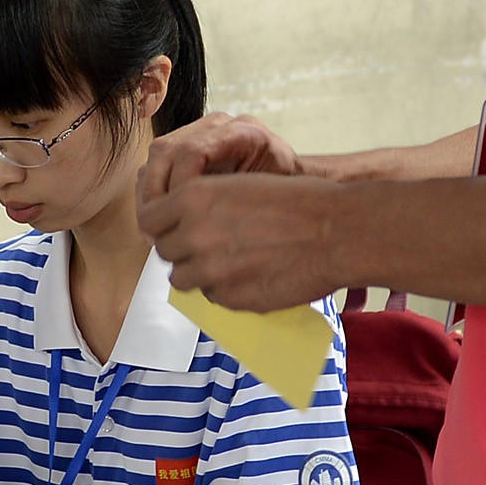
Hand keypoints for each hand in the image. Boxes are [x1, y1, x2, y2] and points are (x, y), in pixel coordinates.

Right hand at [137, 113, 305, 212]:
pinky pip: (157, 166)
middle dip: (154, 192)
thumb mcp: (273, 195)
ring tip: (154, 227)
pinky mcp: (185, 147)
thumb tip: (204, 219)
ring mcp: (198, 132)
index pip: (192, 151)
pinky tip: (159, 218)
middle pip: (165, 150)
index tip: (178, 216)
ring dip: (148, 195)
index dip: (178, 186)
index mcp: (242, 131)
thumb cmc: (284, 191)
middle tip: (155, 227)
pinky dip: (152, 193)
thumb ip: (242, 200)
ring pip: (156, 157)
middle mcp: (216, 126)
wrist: (290, 180)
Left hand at [142, 171, 344, 311]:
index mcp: (194, 197)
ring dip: (200, 274)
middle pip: (164, 252)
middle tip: (210, 246)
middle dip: (182, 250)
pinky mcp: (230, 298)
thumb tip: (182, 228)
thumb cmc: (298, 202)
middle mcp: (194, 233)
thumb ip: (203, 205)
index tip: (177, 229)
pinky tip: (252, 275)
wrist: (336, 231)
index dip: (163, 226)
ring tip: (230, 263)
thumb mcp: (239, 186)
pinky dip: (226, 290)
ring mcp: (211, 270)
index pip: (149, 220)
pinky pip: (212, 297)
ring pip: (183, 280)